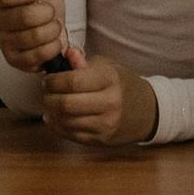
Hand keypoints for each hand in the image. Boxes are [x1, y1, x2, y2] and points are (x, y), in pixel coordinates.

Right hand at [0, 0, 67, 71]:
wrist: (48, 23)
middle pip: (24, 17)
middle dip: (47, 12)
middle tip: (50, 10)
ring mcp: (2, 42)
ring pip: (34, 36)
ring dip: (53, 28)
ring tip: (53, 24)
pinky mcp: (14, 60)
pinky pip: (38, 56)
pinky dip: (53, 46)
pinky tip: (53, 39)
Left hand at [40, 53, 158, 148]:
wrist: (148, 111)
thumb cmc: (123, 84)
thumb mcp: (108, 67)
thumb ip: (84, 61)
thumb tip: (67, 54)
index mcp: (111, 80)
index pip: (73, 81)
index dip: (53, 80)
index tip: (48, 79)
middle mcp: (110, 103)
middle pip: (66, 104)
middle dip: (48, 97)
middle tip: (46, 92)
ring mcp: (106, 124)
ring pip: (65, 121)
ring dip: (51, 112)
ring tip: (50, 103)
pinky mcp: (100, 140)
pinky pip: (69, 134)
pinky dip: (57, 125)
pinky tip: (56, 116)